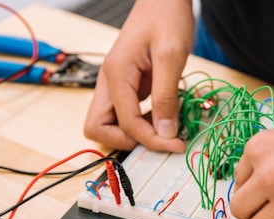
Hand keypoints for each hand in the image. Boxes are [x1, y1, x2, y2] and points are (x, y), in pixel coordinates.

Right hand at [84, 0, 193, 151]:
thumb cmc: (166, 17)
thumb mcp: (171, 56)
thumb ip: (166, 97)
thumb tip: (165, 133)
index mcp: (116, 74)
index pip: (126, 123)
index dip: (151, 140)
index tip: (175, 144)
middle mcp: (109, 82)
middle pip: (98, 129)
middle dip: (127, 140)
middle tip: (158, 139)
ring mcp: (115, 85)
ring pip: (108, 124)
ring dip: (133, 134)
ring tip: (163, 129)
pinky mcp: (126, 86)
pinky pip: (124, 115)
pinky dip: (140, 123)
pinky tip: (161, 117)